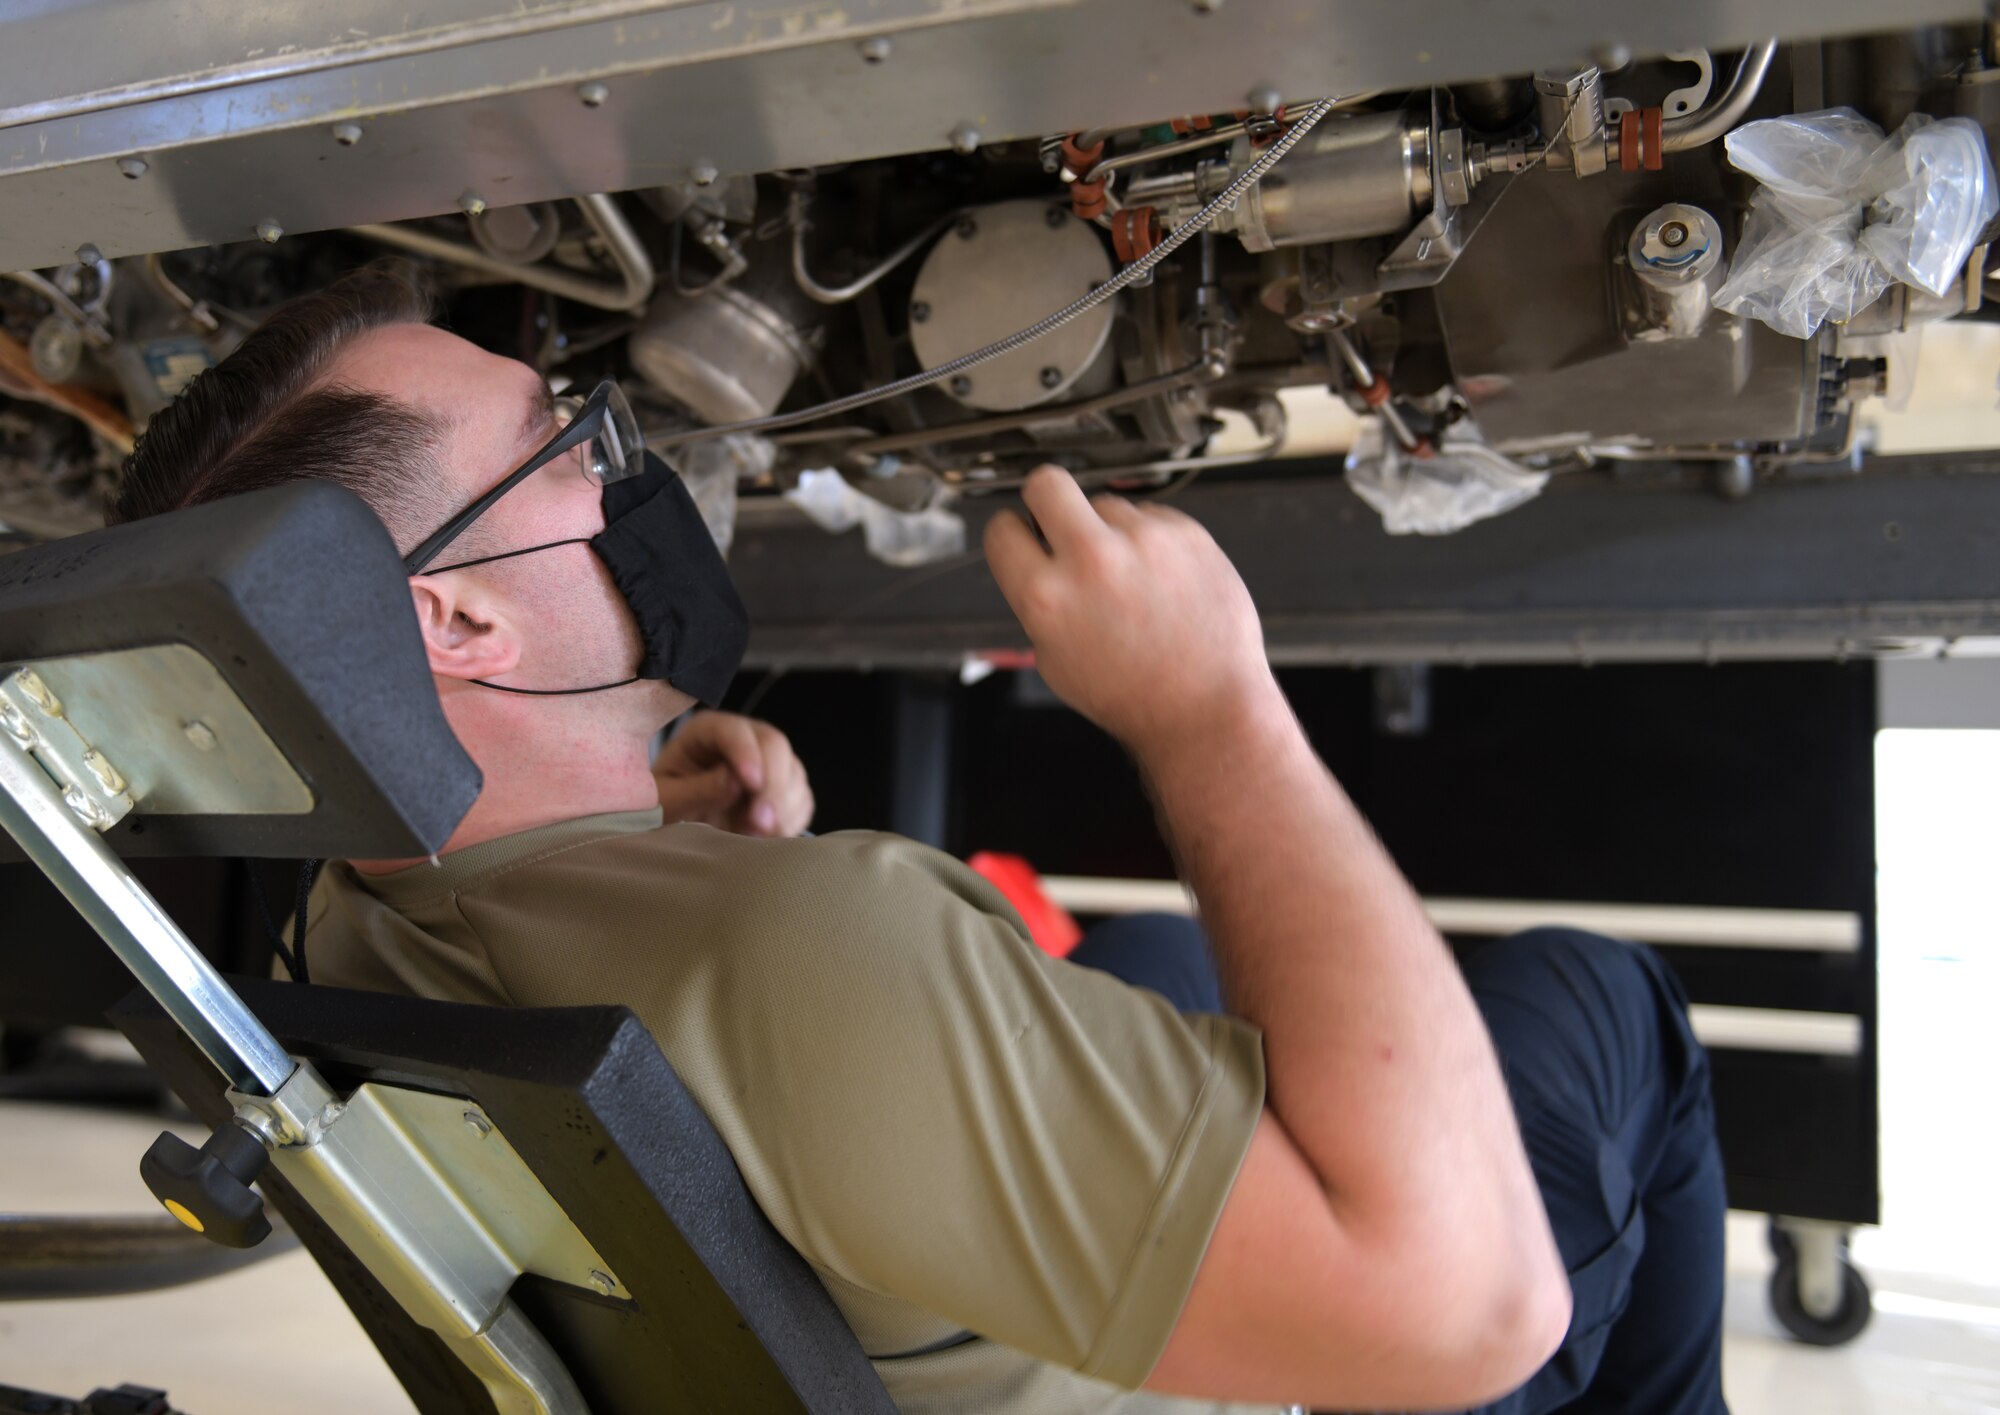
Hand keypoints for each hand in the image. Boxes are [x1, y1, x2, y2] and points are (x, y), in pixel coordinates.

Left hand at [654, 712, 814, 836]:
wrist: (676, 828)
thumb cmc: (663, 808)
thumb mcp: (667, 801)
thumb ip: (697, 790)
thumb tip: (734, 781)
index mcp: (707, 731)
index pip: (735, 731)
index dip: (746, 754)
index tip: (750, 784)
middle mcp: (744, 739)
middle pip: (775, 746)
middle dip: (772, 785)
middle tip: (760, 823)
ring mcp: (768, 763)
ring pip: (793, 773)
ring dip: (781, 808)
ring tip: (753, 836)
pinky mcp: (784, 789)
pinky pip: (802, 800)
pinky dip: (790, 821)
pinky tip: (765, 837)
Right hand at [983, 466, 1276, 755]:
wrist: (1205, 705)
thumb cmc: (1135, 694)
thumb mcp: (1054, 660)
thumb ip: (1039, 602)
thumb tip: (1035, 559)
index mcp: (1047, 597)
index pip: (1002, 530)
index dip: (1011, 534)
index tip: (1022, 536)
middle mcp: (1092, 559)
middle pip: (1046, 482)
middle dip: (1045, 499)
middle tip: (1059, 522)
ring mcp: (1143, 540)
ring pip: (1105, 502)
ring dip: (1109, 531)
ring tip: (1129, 577)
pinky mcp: (1185, 533)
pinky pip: (1152, 516)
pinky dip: (1151, 540)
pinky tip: (1160, 580)